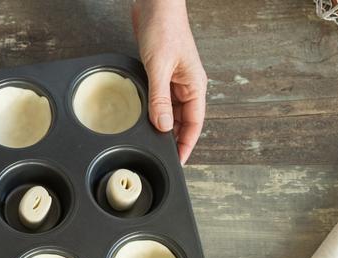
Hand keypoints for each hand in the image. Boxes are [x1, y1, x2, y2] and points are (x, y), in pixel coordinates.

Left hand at [132, 0, 207, 163]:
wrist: (155, 4)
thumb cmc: (164, 28)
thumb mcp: (159, 67)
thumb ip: (160, 98)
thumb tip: (162, 126)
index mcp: (194, 85)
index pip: (194, 123)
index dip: (187, 144)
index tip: (179, 162)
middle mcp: (186, 85)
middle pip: (182, 121)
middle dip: (172, 138)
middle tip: (158, 155)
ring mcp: (174, 80)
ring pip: (169, 111)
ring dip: (160, 124)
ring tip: (149, 141)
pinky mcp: (161, 74)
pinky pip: (159, 99)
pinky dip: (152, 110)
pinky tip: (143, 118)